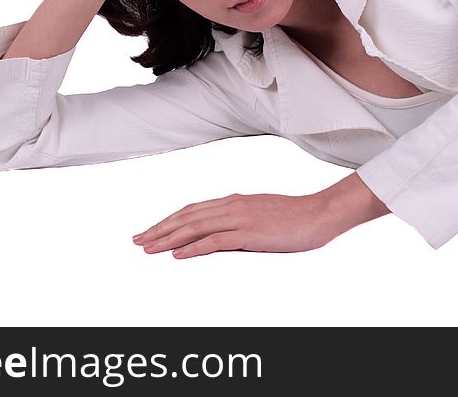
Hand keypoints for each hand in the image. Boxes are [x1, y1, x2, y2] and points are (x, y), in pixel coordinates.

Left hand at [132, 192, 339, 258]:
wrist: (319, 214)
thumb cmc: (294, 219)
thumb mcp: (260, 218)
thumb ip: (237, 226)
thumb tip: (215, 240)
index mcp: (234, 202)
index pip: (193, 210)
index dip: (169, 220)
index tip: (151, 230)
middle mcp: (232, 206)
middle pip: (187, 217)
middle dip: (160, 229)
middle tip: (138, 240)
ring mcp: (240, 218)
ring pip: (195, 226)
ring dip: (169, 238)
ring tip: (149, 248)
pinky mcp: (249, 233)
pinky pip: (215, 240)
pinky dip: (194, 247)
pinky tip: (178, 255)